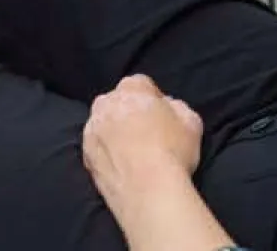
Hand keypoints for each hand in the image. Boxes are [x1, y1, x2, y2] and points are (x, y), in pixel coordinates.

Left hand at [81, 74, 203, 202]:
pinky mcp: (85, 157)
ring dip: (114, 131)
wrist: (148, 193)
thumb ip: (177, 106)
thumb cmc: (173, 152)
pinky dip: (106, 152)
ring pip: (102, 124)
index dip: (152, 97)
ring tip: (132, 151)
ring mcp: (92, 132)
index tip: (162, 114)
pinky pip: (96, 147)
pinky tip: (122, 166)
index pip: (140, 83)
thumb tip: (167, 107)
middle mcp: (106, 105)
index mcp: (131, 89)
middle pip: (116, 101)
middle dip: (128, 110)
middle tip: (146, 131)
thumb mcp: (191, 121)